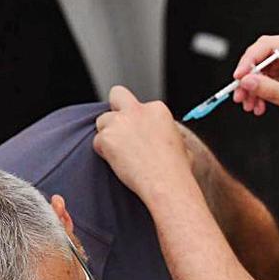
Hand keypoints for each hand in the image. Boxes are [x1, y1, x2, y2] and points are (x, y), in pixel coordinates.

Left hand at [94, 86, 190, 201]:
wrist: (166, 184)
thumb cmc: (176, 170)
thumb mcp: (180, 145)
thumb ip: (167, 135)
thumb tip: (167, 140)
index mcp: (158, 110)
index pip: (139, 106)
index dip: (137, 120)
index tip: (140, 135)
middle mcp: (138, 111)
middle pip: (117, 95)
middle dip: (115, 109)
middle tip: (119, 130)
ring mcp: (120, 122)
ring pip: (102, 121)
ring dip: (108, 135)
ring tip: (122, 155)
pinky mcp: (107, 137)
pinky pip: (97, 142)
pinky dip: (104, 152)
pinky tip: (118, 164)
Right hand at [231, 29, 278, 121]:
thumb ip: (268, 89)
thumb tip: (246, 82)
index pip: (266, 46)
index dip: (248, 62)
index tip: (238, 79)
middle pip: (259, 54)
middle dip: (248, 78)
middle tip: (240, 96)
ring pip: (259, 65)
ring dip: (253, 86)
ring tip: (251, 104)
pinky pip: (265, 71)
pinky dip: (260, 86)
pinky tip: (259, 102)